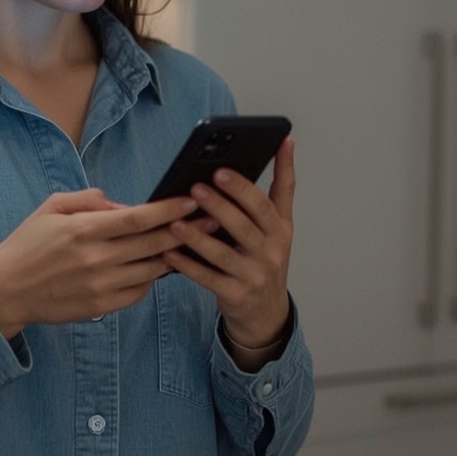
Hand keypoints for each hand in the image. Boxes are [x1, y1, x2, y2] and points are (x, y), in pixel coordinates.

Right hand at [0, 189, 196, 337]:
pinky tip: (157, 267)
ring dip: (173, 256)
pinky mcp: (100, 307)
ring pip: (151, 270)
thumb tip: (124, 205)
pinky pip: (138, 292)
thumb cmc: (28, 244)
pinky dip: (151, 279)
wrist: (5, 290)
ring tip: (192, 243)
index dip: (168, 209)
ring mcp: (99, 286)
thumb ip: (90, 200)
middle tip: (210, 220)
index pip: (137, 218)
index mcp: (83, 230)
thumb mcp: (51, 208)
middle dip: (185, 230)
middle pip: (153, 244)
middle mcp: (95, 259)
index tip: (190, 200)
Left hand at [162, 137, 295, 349]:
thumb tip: (286, 143)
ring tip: (176, 221)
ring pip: (222, 254)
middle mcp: (270, 253)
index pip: (264, 205)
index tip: (223, 170)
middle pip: (244, 227)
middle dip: (219, 206)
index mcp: (280, 230)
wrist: (267, 312)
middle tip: (195, 187)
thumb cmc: (267, 259)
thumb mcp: (281, 226)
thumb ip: (282, 186)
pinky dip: (187, 266)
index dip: (244, 187)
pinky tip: (169, 253)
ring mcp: (253, 276)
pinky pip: (208, 279)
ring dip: (198, 237)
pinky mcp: (235, 296)